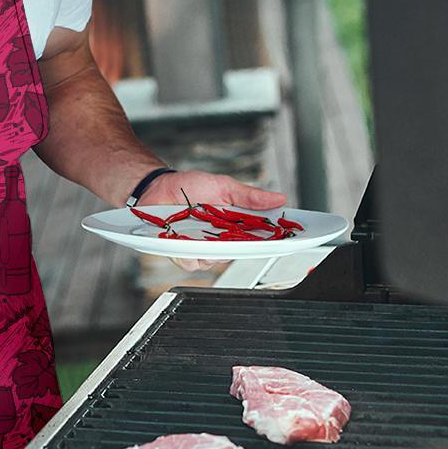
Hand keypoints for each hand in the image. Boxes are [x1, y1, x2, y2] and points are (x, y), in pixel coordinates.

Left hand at [139, 170, 287, 272]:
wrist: (158, 187)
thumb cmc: (190, 187)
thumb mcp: (224, 186)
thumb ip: (250, 196)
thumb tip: (279, 198)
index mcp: (235, 225)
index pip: (260, 238)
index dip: (275, 241)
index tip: (289, 239)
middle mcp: (221, 241)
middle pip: (240, 253)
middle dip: (242, 245)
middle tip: (237, 231)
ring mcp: (202, 249)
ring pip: (215, 261)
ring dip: (211, 247)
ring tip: (203, 228)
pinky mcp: (182, 253)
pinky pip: (192, 262)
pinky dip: (189, 251)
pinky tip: (185, 238)